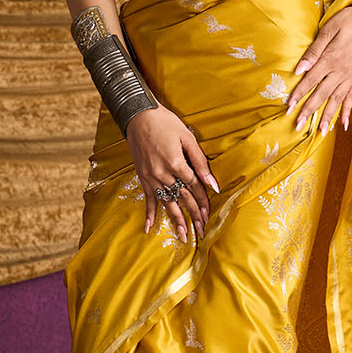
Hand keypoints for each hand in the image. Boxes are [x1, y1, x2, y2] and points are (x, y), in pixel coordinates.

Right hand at [126, 106, 219, 242]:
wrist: (138, 115)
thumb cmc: (165, 122)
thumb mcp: (187, 137)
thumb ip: (200, 161)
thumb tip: (212, 183)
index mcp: (176, 163)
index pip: (194, 186)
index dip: (203, 200)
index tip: (210, 213)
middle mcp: (163, 174)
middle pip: (183, 198)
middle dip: (194, 215)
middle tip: (202, 231)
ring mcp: (151, 177)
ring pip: (167, 202)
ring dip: (176, 220)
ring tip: (183, 236)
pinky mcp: (142, 177)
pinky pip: (147, 199)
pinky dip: (148, 214)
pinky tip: (149, 228)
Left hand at [287, 6, 351, 133]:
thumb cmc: (349, 21)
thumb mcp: (329, 29)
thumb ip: (314, 50)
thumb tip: (299, 69)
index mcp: (330, 59)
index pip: (310, 81)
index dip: (298, 94)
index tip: (288, 107)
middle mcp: (341, 71)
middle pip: (321, 95)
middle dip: (309, 111)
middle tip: (298, 126)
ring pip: (337, 100)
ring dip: (328, 117)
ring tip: (321, 132)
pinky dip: (348, 111)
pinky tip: (343, 125)